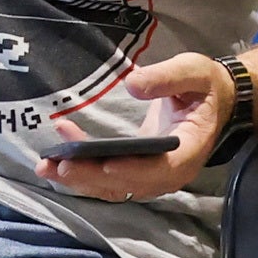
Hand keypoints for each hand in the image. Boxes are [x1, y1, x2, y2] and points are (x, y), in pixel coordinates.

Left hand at [40, 52, 233, 203]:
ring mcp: (152, 174)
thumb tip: (134, 84)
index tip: (106, 163)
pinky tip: (56, 153)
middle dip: (93, 176)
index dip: (134, 169)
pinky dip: (82, 169)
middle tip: (60, 165)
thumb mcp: (193, 71)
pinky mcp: (136, 169)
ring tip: (45, 165)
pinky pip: (107, 177)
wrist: (212, 100)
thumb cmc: (204, 86)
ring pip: (114, 186)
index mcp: (190, 149)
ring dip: (79, 179)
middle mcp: (170, 171)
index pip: (162, 168)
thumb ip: (167, 78)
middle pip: (130, 183)